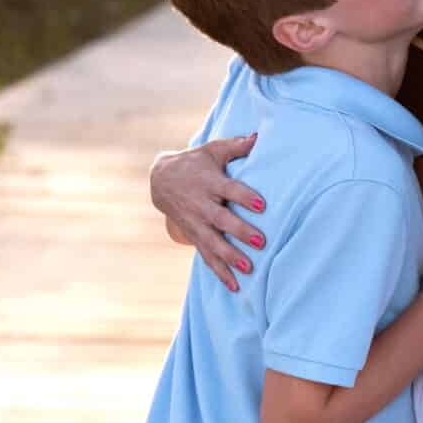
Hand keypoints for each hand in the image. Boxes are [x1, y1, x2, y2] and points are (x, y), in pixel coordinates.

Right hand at [151, 133, 263, 292]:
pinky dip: (220, 272)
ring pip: (213, 242)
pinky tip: (235, 287)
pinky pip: (207, 257)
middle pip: (222, 219)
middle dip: (240, 231)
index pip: (229, 189)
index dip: (244, 196)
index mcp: (209, 182)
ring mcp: (196, 223)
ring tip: (248, 268)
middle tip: (261, 241)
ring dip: (229, 256)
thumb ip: (236, 146)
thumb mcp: (212, 151)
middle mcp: (202, 204)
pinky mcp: (194, 236)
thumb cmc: (196, 164)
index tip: (262, 205)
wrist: (161, 181)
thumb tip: (258, 136)